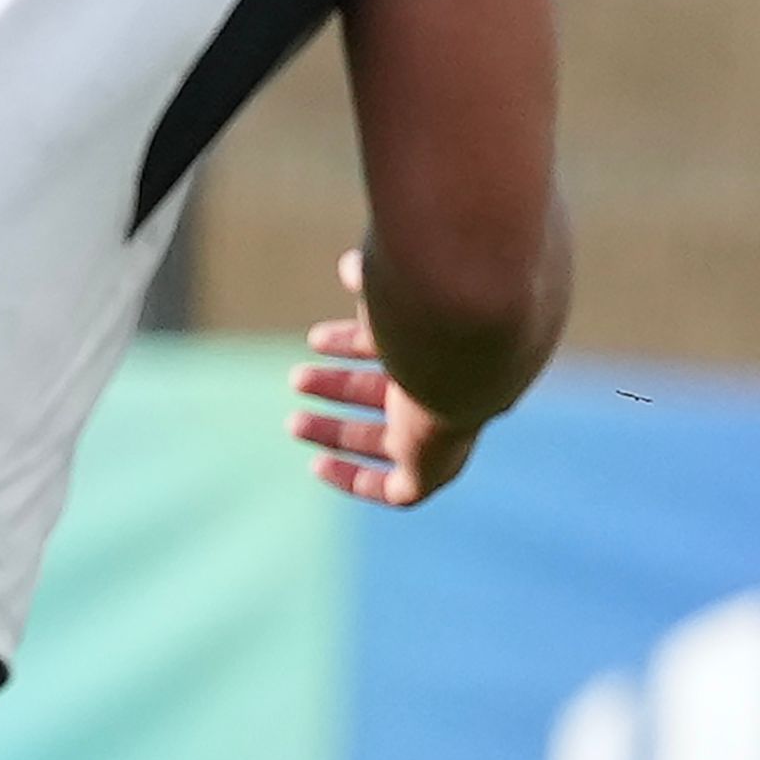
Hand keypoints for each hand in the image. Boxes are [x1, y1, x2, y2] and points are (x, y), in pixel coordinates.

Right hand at [287, 249, 486, 506]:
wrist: (467, 339)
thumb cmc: (430, 301)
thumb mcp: (394, 282)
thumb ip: (375, 277)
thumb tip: (353, 269)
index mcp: (451, 344)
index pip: (402, 347)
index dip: (357, 342)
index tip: (316, 340)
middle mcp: (456, 391)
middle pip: (392, 393)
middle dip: (340, 386)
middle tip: (296, 379)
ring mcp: (449, 432)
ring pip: (388, 439)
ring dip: (337, 432)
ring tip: (292, 422)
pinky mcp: (436, 467)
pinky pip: (397, 490)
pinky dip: (358, 481)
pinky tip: (321, 469)